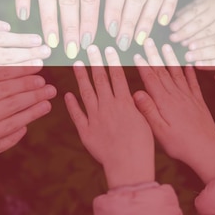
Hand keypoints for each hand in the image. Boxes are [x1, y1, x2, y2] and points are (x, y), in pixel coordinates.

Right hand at [0, 75, 55, 168]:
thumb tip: (0, 81)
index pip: (6, 87)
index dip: (25, 82)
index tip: (39, 77)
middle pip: (14, 103)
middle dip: (35, 95)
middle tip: (50, 89)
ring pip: (14, 123)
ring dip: (32, 113)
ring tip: (46, 105)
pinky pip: (3, 143)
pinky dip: (16, 135)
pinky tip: (26, 127)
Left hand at [65, 45, 154, 188]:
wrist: (129, 165)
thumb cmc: (143, 145)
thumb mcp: (147, 121)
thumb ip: (139, 105)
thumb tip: (135, 92)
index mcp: (124, 103)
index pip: (117, 77)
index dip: (112, 62)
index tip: (107, 50)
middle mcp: (108, 107)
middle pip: (101, 80)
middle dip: (96, 63)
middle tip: (90, 49)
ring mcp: (95, 118)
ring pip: (86, 93)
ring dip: (82, 78)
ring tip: (77, 65)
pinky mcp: (86, 132)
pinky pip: (77, 115)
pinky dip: (72, 104)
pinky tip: (67, 95)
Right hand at [132, 39, 214, 183]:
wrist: (206, 150)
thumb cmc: (180, 144)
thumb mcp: (159, 131)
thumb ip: (148, 111)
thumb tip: (136, 92)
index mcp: (164, 102)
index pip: (150, 79)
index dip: (142, 65)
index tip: (135, 53)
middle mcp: (176, 96)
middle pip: (162, 71)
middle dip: (154, 55)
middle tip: (148, 41)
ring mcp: (188, 97)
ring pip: (177, 73)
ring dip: (170, 59)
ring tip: (165, 46)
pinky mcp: (198, 101)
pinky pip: (193, 82)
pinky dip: (189, 71)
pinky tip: (187, 63)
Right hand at [170, 0, 214, 44]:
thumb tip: (211, 50)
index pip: (210, 32)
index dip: (197, 39)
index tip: (186, 46)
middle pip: (199, 23)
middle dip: (185, 31)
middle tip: (173, 39)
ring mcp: (212, 0)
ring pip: (194, 12)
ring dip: (182, 20)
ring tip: (171, 29)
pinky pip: (194, 2)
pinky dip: (184, 9)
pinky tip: (175, 16)